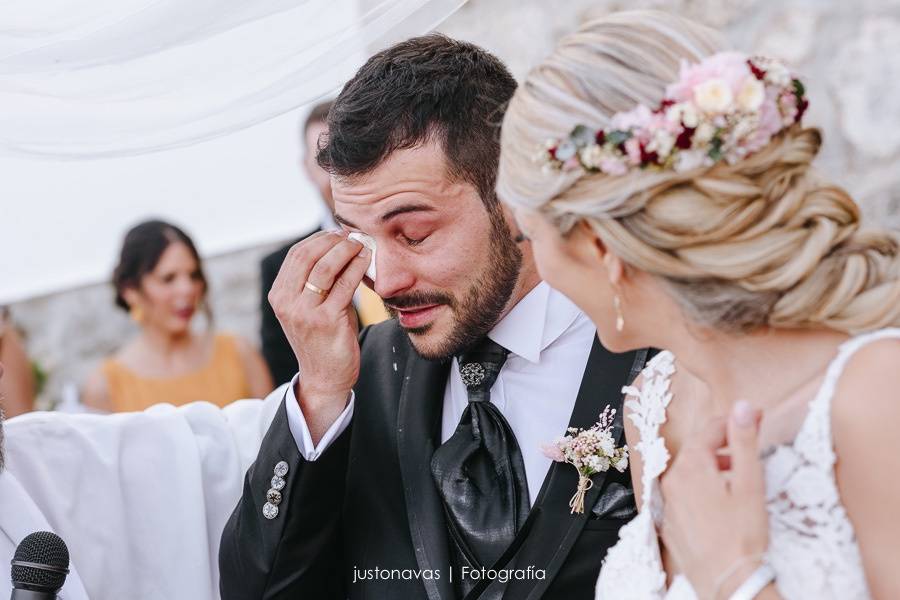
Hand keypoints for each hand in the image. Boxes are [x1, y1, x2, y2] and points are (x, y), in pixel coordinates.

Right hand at [268, 231, 370, 440]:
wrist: (325, 377)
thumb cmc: (323, 338)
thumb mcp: (311, 306)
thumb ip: (317, 280)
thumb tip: (340, 245)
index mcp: (279, 295)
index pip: (296, 255)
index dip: (319, 239)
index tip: (339, 232)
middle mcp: (286, 302)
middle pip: (307, 256)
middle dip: (332, 240)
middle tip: (352, 235)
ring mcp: (304, 312)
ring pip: (324, 267)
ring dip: (346, 250)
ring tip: (361, 244)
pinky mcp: (326, 321)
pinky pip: (344, 285)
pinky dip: (357, 268)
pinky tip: (367, 260)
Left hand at [659, 401, 768, 598]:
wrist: (728, 583)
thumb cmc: (743, 535)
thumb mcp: (749, 483)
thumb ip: (744, 440)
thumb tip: (742, 406)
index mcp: (690, 466)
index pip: (709, 429)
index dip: (733, 422)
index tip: (754, 419)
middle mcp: (671, 481)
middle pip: (695, 449)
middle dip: (721, 443)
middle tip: (746, 446)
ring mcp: (667, 503)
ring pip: (687, 472)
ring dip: (710, 466)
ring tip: (735, 473)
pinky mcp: (668, 523)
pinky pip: (682, 495)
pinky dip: (699, 490)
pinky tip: (718, 502)